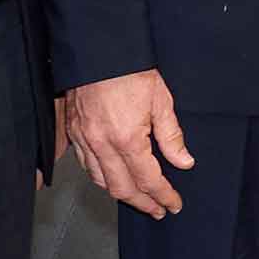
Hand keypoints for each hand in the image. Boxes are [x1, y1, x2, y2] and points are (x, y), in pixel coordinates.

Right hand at [63, 68, 195, 217]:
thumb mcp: (161, 101)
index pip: (148, 180)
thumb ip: (172, 136)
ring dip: (119, 193)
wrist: (99, 49)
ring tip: (137, 198)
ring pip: (100, 180)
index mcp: (127, 139)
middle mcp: (101, 144)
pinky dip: (99, 176)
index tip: (173, 204)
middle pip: (121, 189)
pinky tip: (111, 177)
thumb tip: (184, 162)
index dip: (163, 195)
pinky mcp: (74, 131)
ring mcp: (83, 139)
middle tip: (157, 210)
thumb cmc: (129, 70)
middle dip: (142, 203)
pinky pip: (85, 165)